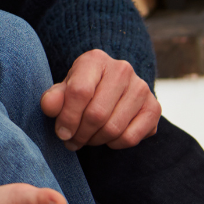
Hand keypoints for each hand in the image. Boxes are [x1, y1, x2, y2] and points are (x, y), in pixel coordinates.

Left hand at [40, 49, 160, 149]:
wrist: (111, 86)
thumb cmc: (83, 87)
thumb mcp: (65, 88)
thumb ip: (54, 97)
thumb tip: (48, 106)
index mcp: (95, 59)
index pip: (80, 92)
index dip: (68, 117)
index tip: (61, 133)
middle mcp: (122, 69)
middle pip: (97, 114)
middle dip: (80, 133)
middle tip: (71, 141)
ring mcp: (141, 88)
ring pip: (114, 129)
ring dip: (95, 140)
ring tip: (85, 139)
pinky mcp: (154, 107)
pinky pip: (131, 138)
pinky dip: (114, 144)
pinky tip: (106, 138)